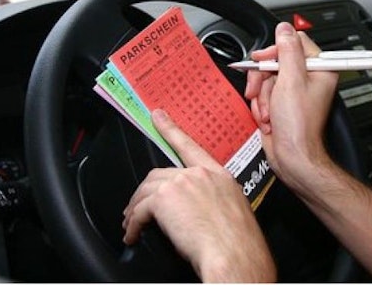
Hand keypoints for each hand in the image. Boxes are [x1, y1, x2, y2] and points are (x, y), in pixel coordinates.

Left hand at [122, 109, 275, 281]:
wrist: (234, 254)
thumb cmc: (239, 243)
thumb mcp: (233, 213)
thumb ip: (213, 202)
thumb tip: (196, 213)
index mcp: (219, 176)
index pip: (190, 146)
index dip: (171, 130)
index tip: (159, 117)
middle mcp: (199, 175)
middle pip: (160, 175)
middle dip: (145, 193)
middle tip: (137, 209)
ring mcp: (181, 184)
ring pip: (147, 191)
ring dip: (135, 210)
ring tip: (132, 226)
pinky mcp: (164, 199)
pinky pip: (139, 211)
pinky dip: (133, 225)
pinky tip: (133, 235)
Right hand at [244, 22, 338, 186]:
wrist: (292, 158)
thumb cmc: (299, 126)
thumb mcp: (291, 81)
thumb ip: (287, 51)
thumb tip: (284, 28)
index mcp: (319, 69)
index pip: (294, 43)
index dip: (276, 51)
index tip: (265, 61)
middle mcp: (307, 79)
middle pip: (275, 62)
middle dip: (264, 81)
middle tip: (262, 92)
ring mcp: (293, 92)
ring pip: (266, 79)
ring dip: (262, 97)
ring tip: (270, 112)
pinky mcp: (281, 104)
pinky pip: (263, 95)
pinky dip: (261, 107)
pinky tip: (269, 119)